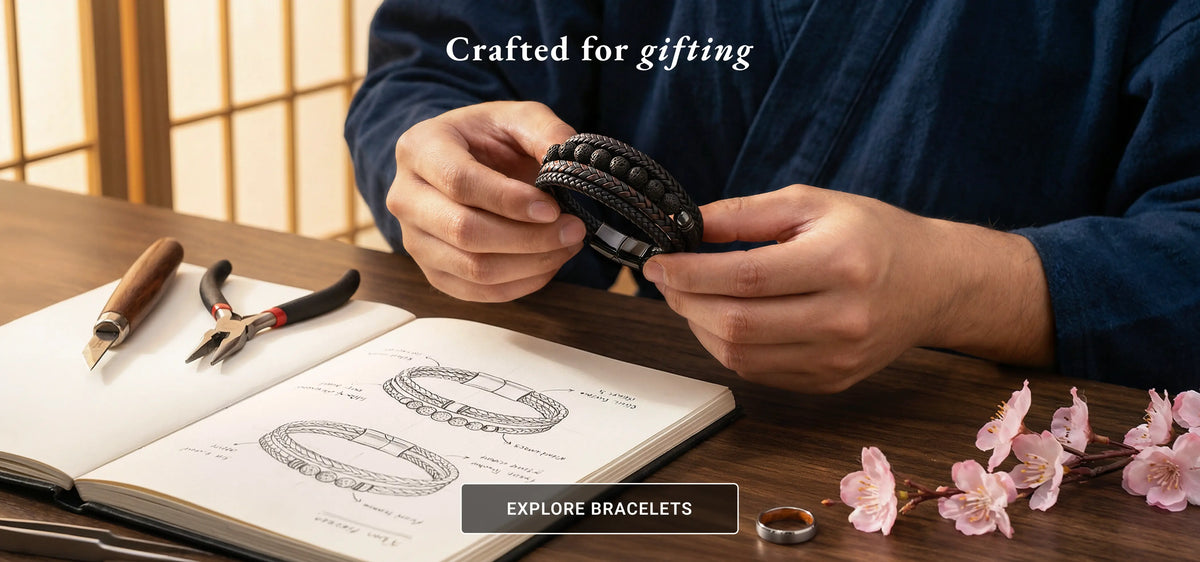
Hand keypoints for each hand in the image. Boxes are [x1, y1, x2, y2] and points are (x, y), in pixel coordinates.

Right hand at [388, 101, 585, 301]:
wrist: (465, 163)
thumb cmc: (489, 139)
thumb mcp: (518, 118)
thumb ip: (546, 132)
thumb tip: (571, 161)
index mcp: (419, 148)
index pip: (459, 182)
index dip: (509, 200)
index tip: (552, 208)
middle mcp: (405, 198)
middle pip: (464, 231)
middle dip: (528, 237)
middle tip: (573, 229)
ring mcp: (414, 240)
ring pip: (473, 268)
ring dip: (531, 264)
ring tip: (567, 244)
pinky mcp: (433, 272)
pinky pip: (478, 292)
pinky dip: (521, 284)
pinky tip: (549, 263)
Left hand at [643, 185, 1053, 392]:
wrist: (936, 283)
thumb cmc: (873, 235)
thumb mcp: (813, 204)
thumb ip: (744, 214)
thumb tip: (686, 226)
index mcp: (839, 262)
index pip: (743, 278)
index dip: (689, 273)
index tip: (658, 262)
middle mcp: (842, 317)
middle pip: (737, 324)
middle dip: (686, 302)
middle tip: (668, 280)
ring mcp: (838, 357)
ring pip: (741, 356)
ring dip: (700, 328)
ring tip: (692, 298)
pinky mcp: (832, 381)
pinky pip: (759, 373)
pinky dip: (728, 348)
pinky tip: (723, 320)